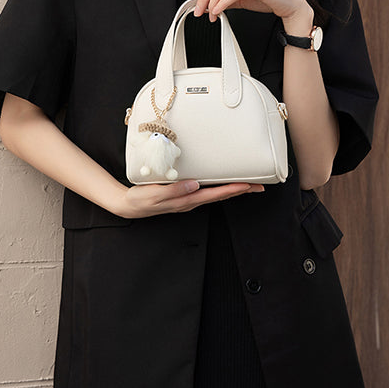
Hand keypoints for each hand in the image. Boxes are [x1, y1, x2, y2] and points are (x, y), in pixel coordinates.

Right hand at [113, 180, 264, 218]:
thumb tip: (195, 185)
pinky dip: (219, 188)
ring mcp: (188, 199)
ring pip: (216, 194)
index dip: (233, 189)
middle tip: (259, 185)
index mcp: (186, 200)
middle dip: (240, 191)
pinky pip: (207, 192)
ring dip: (232, 190)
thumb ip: (175, 191)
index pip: (215, 194)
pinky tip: (222, 182)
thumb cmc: (141, 200)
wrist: (130, 205)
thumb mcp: (155, 195)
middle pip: (221, 196)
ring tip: (247, 183)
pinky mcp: (184, 195)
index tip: (249, 185)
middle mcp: (191, 201)